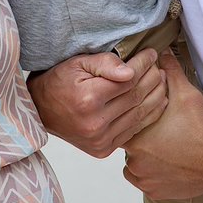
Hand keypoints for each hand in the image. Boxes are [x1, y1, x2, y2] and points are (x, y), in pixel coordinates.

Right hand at [27, 49, 167, 157]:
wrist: (41, 110)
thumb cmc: (59, 82)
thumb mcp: (78, 63)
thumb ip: (105, 63)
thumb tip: (130, 71)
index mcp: (89, 99)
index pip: (129, 80)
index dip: (144, 65)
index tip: (152, 53)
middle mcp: (95, 123)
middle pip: (136, 97)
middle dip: (152, 78)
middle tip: (159, 65)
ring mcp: (100, 140)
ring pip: (139, 115)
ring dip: (156, 96)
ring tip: (162, 81)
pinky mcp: (103, 149)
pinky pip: (133, 130)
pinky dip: (148, 115)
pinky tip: (157, 102)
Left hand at [123, 52, 202, 199]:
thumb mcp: (187, 94)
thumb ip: (170, 72)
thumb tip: (162, 52)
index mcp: (135, 136)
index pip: (122, 123)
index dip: (134, 117)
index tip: (147, 116)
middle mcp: (134, 161)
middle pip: (129, 144)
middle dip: (142, 136)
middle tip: (162, 131)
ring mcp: (144, 179)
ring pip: (135, 164)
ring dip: (146, 156)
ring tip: (166, 147)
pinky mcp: (155, 192)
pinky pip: (146, 181)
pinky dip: (154, 173)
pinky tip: (169, 162)